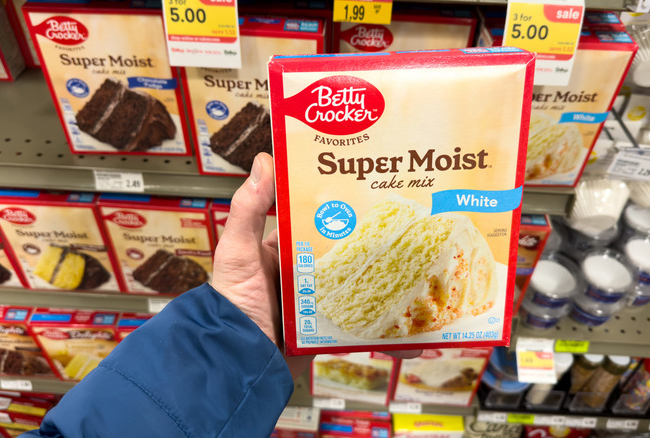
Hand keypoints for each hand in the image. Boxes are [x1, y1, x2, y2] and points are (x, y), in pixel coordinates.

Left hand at [212, 153, 419, 379]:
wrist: (240, 364)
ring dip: (383, 276)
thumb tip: (265, 161)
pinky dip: (383, 316)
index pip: (313, 218)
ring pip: (356, 281)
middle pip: (342, 249)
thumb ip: (248, 210)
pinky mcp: (330, 327)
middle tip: (406, 221)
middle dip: (371, 240)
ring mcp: (318, 300)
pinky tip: (408, 308)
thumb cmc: (233, 306)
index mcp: (282, 249)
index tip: (368, 184)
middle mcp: (302, 272)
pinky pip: (360, 317)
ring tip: (417, 259)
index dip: (338, 204)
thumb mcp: (237, 252)